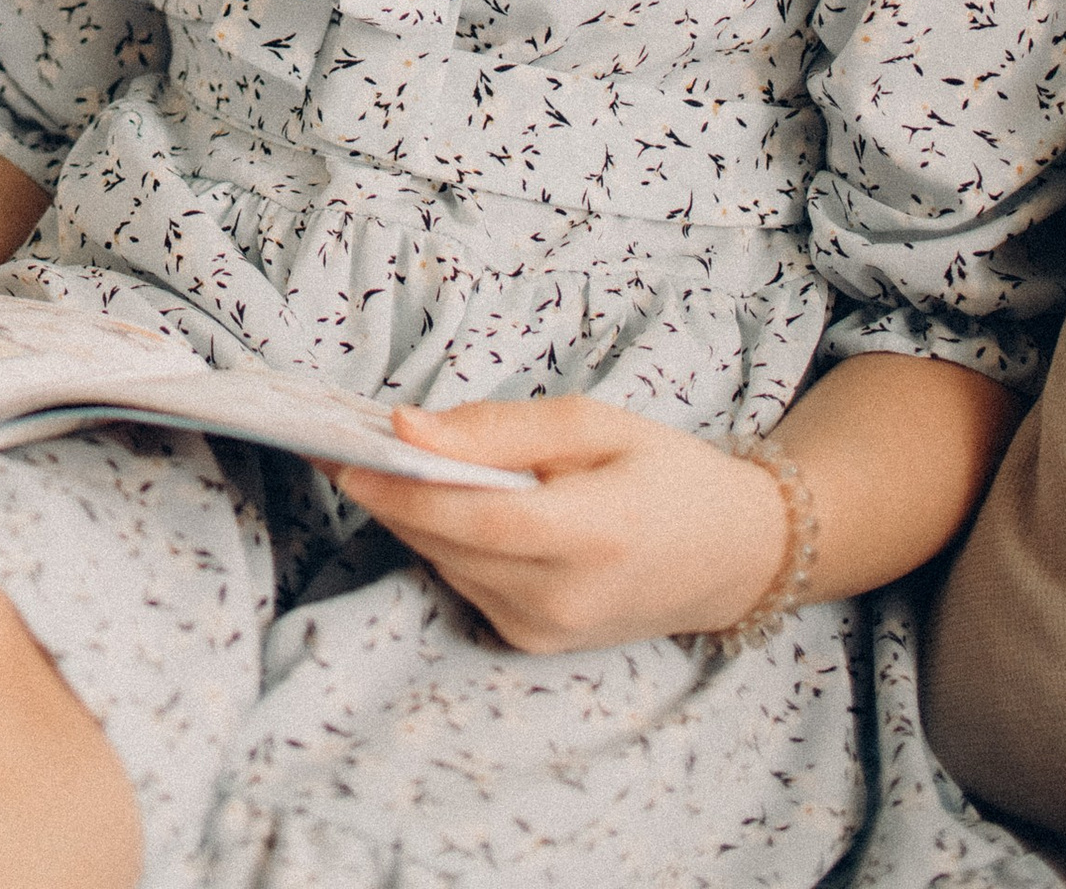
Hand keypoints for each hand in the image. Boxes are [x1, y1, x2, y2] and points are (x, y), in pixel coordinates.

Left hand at [329, 397, 794, 654]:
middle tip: (333, 438)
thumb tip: (408, 428)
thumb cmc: (665, 472)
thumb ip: (499, 429)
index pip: (475, 517)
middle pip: (446, 542)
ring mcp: (548, 630)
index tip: (340, 452)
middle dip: (386, 491)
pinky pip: (466, 581)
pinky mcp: (535, 642)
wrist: (731, 556)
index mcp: (593, 536)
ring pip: (446, 562)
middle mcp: (565, 598)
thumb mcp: (593, 423)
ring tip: (376, 457)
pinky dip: (444, 538)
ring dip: (409, 513)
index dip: (403, 488)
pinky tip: (438, 498)